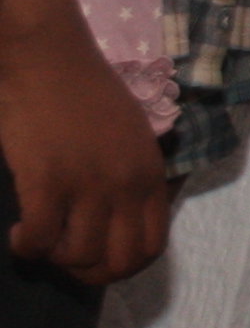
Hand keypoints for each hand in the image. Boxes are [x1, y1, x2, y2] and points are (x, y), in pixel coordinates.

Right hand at [0, 38, 172, 286]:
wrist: (46, 55)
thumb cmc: (80, 91)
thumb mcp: (129, 135)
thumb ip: (129, 176)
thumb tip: (116, 219)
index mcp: (149, 173)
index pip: (152, 245)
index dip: (122, 266)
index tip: (96, 260)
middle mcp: (126, 183)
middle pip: (119, 261)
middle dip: (89, 272)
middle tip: (62, 257)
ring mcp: (89, 183)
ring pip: (80, 255)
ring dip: (55, 258)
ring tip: (39, 240)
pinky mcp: (49, 179)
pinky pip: (42, 238)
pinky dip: (28, 246)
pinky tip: (19, 233)